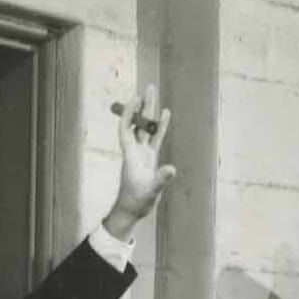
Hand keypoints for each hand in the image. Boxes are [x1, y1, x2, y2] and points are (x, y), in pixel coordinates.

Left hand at [101, 83, 175, 240]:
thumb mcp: (150, 191)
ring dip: (151, 113)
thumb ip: (160, 180)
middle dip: (144, 106)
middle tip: (149, 87)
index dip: (130, 114)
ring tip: (154, 95)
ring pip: (146, 128)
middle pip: (139, 124)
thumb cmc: (137, 202)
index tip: (136, 98)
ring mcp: (142, 154)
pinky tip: (165, 115)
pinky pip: (155, 138)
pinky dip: (160, 127)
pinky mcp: (149, 159)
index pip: (127, 129)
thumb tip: (171, 169)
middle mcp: (135, 151)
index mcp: (131, 155)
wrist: (131, 210)